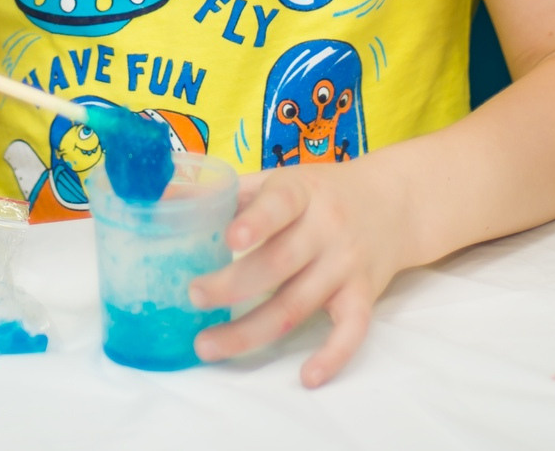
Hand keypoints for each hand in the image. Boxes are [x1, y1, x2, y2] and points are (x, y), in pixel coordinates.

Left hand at [189, 161, 407, 386]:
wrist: (393, 202)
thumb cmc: (319, 193)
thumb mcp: (279, 179)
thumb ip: (226, 192)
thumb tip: (161, 195)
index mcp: (300, 192)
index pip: (279, 205)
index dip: (256, 222)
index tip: (229, 238)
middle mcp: (326, 228)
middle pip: (279, 264)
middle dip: (233, 285)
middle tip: (194, 296)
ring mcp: (346, 264)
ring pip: (298, 304)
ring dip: (251, 331)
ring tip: (207, 345)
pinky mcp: (364, 295)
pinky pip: (352, 330)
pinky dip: (333, 355)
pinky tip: (308, 376)